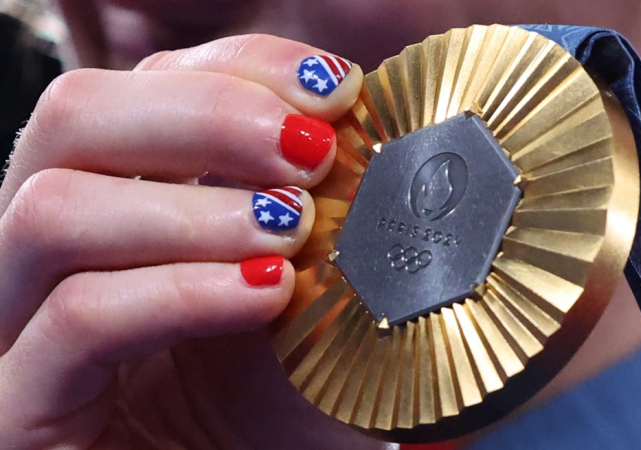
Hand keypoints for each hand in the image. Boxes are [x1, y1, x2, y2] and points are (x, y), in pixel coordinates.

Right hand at [0, 34, 393, 449]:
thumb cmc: (280, 405)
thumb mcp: (307, 288)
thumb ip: (317, 207)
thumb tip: (359, 126)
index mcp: (122, 200)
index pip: (148, 86)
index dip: (239, 67)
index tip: (334, 89)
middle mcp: (54, 249)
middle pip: (75, 116)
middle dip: (206, 114)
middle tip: (310, 150)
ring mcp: (21, 322)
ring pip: (55, 208)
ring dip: (192, 208)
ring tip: (291, 230)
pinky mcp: (23, 404)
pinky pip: (78, 317)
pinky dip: (180, 290)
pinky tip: (265, 294)